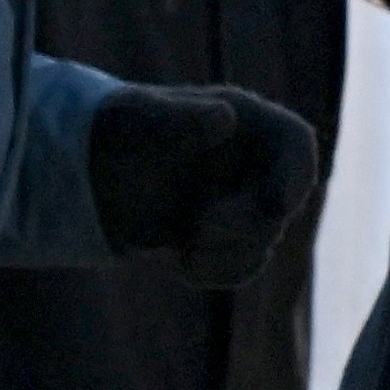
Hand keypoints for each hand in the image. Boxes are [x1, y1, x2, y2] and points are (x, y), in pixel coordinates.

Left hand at [81, 79, 325, 287]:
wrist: (90, 170)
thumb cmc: (118, 128)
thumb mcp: (142, 118)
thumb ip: (183, 118)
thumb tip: (226, 117)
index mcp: (245, 120)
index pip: (297, 144)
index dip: (299, 175)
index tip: (281, 205)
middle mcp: (253, 162)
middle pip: (281, 203)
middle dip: (246, 225)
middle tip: (199, 229)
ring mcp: (243, 202)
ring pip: (262, 243)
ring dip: (227, 254)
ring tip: (182, 251)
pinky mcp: (225, 239)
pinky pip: (239, 267)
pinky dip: (213, 271)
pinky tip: (178, 262)